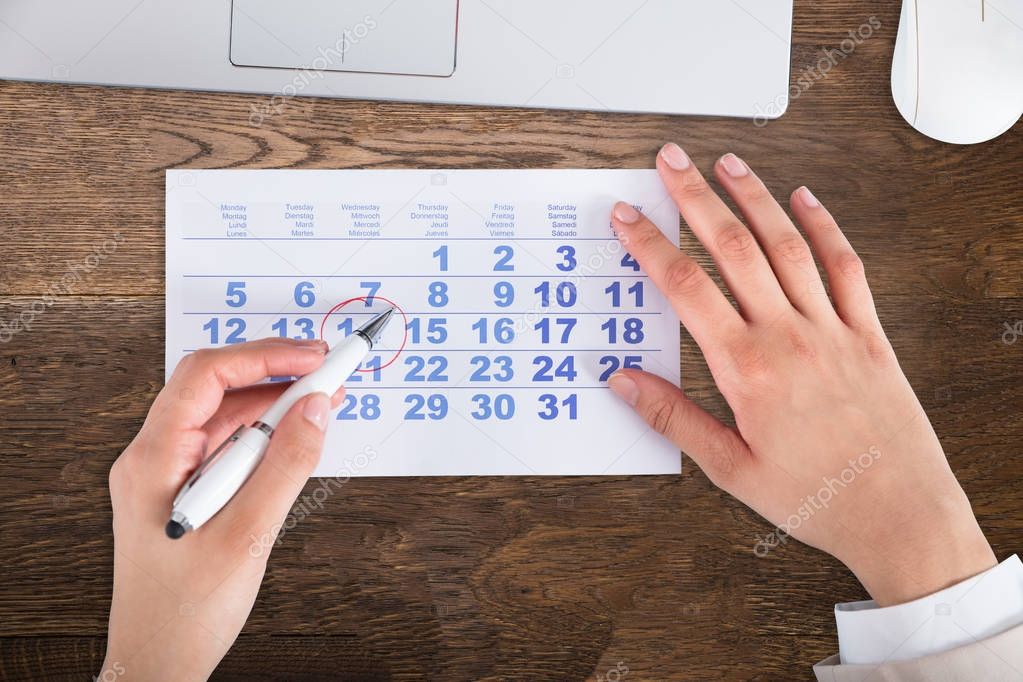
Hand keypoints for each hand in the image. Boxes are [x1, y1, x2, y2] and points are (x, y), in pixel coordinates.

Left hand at [103, 338, 341, 680]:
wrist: (159, 663)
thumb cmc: (184, 613)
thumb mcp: (248, 536)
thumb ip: (286, 466)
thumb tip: (316, 409)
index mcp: (153, 460)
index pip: (206, 377)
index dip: (264, 357)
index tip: (314, 356)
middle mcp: (155, 458)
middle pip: (215, 388)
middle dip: (274, 373)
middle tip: (326, 371)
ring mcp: (170, 474)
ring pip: (225, 415)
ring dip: (275, 404)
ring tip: (323, 399)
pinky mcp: (188, 490)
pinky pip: (229, 445)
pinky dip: (267, 435)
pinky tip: (297, 436)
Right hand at [608, 144, 994, 605]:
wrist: (900, 514)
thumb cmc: (815, 498)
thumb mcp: (729, 469)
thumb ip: (673, 418)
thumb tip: (621, 381)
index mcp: (747, 370)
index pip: (686, 289)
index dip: (650, 245)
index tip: (627, 215)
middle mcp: (789, 336)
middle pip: (734, 249)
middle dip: (696, 198)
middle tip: (671, 161)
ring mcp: (833, 329)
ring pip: (787, 246)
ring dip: (755, 198)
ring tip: (727, 164)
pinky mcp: (869, 334)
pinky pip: (846, 267)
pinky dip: (824, 227)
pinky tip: (806, 200)